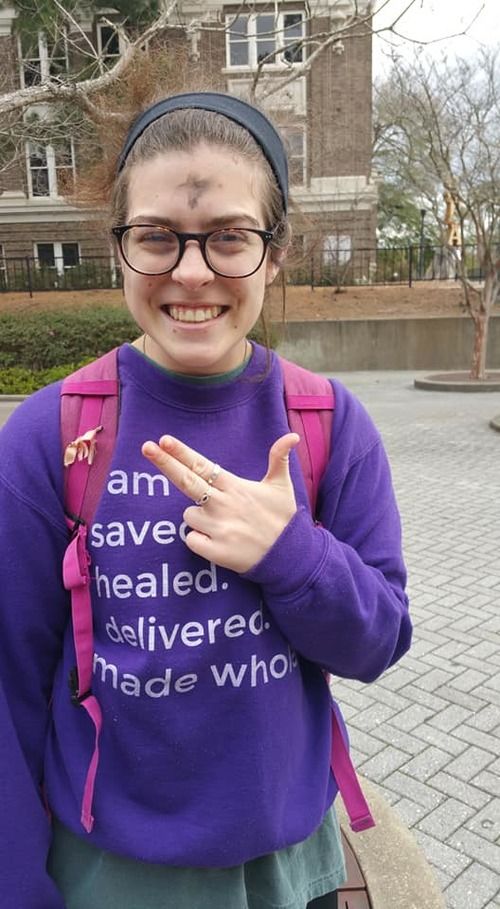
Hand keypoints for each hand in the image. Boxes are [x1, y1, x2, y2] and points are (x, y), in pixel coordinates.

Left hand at [142, 433, 298, 572]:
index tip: (163, 439)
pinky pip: (191, 540)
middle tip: (146, 447)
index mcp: (235, 486)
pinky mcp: (215, 551)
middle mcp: (223, 504)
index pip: (202, 465)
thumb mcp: (282, 486)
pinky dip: (199, 540)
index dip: (181, 452)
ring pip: (189, 516)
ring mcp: (218, 528)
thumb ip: (279, 459)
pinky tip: (219, 541)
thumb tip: (292, 435)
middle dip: (164, 462)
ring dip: (198, 518)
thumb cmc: (282, 518)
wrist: (289, 557)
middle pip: (186, 480)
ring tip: (225, 525)